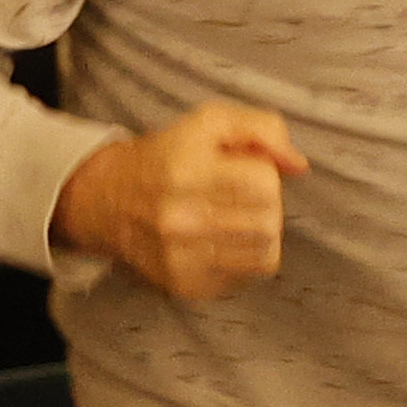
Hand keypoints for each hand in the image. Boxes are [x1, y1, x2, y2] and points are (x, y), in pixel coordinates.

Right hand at [49, 103, 305, 300]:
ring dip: (261, 234)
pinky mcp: (184, 284)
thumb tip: (298, 165)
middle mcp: (180, 218)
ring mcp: (181, 257)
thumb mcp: (209, 122)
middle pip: (269, 222)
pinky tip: (223, 241)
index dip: (265, 174)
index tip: (246, 171)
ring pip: (265, 254)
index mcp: (186, 170)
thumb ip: (261, 128)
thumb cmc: (167, 157)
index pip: (264, 184)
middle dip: (268, 206)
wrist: (108, 201)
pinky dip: (245, 258)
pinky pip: (246, 276)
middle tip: (246, 198)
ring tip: (239, 219)